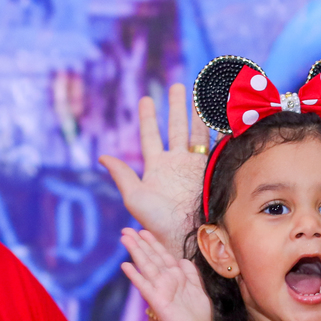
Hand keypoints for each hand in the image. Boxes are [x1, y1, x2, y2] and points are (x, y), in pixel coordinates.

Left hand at [100, 84, 210, 248]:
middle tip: (178, 86)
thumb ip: (121, 175)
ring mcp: (194, 166)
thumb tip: (102, 157)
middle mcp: (175, 163)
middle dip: (176, 107)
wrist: (184, 234)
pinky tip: (217, 114)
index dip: (148, 117)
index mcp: (155, 166)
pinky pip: (212, 145)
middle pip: (176, 128)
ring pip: (195, 132)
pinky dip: (215, 129)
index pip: (151, 136)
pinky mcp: (209, 170)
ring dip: (196, 113)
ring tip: (198, 93)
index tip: (146, 99)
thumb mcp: (134, 197)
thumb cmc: (156, 221)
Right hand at [120, 228, 211, 320]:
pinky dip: (135, 276)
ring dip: (136, 252)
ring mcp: (160, 289)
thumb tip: (183, 259)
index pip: (162, 255)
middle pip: (150, 257)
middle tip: (126, 229)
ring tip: (124, 239)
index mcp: (175, 276)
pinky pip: (144, 285)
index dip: (153, 243)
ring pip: (146, 266)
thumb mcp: (198, 289)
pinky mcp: (156, 300)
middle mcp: (165, 280)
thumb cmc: (196, 315)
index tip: (143, 231)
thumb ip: (190, 274)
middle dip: (139, 243)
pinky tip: (125, 266)